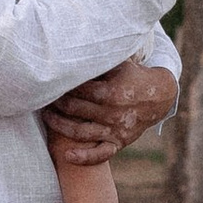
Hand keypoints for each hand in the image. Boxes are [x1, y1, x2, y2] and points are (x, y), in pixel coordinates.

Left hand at [45, 56, 176, 161]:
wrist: (159, 96)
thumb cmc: (132, 76)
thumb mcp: (118, 63)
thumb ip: (98, 59)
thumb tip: (72, 44)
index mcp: (110, 92)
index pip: (76, 90)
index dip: (60, 86)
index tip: (49, 82)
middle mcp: (112, 113)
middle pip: (74, 109)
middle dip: (56, 103)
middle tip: (43, 97)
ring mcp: (116, 129)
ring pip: (80, 132)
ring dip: (60, 126)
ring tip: (47, 117)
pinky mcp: (119, 142)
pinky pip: (100, 154)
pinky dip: (84, 157)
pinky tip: (67, 156)